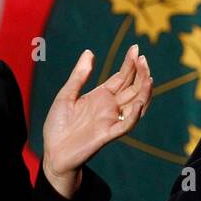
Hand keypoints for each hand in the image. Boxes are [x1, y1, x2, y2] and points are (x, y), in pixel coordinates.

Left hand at [42, 45, 153, 197]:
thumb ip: (79, 76)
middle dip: (140, 73)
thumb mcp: (66, 95)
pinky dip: (134, 116)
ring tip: (148, 77)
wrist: (52, 152)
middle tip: (143, 58)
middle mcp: (110, 107)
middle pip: (133, 88)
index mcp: (101, 96)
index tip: (136, 49)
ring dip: (144, 92)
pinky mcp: (108, 134)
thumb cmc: (58, 125)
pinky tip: (139, 104)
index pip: (122, 78)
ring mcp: (111, 120)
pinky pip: (126, 125)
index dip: (130, 64)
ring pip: (136, 105)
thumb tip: (89, 52)